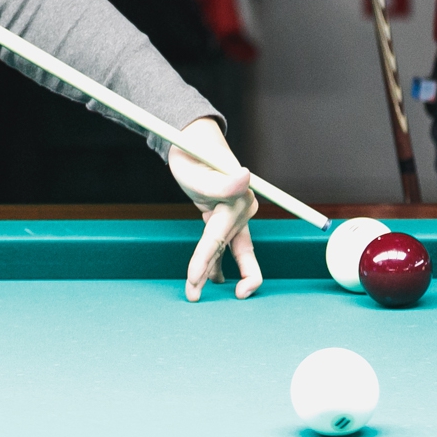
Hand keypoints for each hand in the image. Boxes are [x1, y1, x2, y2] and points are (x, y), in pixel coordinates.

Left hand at [167, 117, 261, 301]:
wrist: (193, 140)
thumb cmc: (191, 153)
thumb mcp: (197, 167)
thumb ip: (219, 181)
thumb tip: (245, 176)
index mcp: (239, 197)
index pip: (219, 236)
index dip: (204, 259)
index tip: (192, 279)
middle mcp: (244, 207)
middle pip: (225, 247)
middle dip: (208, 272)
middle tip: (192, 296)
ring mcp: (239, 214)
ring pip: (228, 250)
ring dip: (213, 272)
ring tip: (195, 293)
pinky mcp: (229, 217)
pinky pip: (225, 245)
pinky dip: (216, 261)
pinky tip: (211, 279)